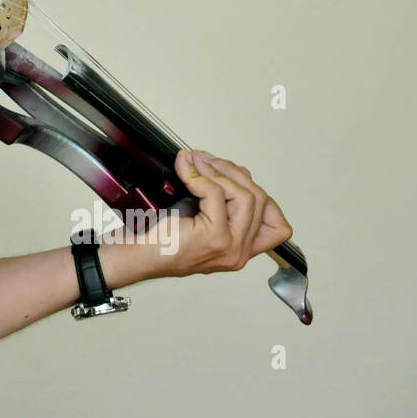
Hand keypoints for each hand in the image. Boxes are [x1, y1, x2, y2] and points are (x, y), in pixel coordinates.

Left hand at [156, 149, 293, 277]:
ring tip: (196, 162)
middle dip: (233, 172)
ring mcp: (230, 246)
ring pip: (244, 195)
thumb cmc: (161, 240)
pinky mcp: (215, 237)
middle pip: (260, 199)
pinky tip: (185, 170)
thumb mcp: (199, 220)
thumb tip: (223, 168)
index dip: (265, 197)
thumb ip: (220, 203)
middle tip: (206, 161)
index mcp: (240, 250)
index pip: (279, 227)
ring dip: (218, 171)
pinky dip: (199, 176)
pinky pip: (215, 193)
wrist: (138, 256)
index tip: (236, 179)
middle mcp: (240, 252)